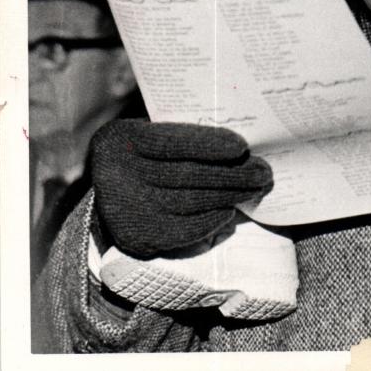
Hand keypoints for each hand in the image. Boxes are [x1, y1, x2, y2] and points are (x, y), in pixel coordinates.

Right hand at [90, 120, 273, 258]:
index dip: (209, 145)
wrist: (107, 190)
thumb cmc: (144, 152)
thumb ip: (182, 132)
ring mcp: (125, 212)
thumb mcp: (151, 130)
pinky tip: (229, 211)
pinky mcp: (137, 240)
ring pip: (188, 204)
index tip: (243, 147)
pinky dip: (210, 221)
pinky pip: (182, 231)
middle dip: (231, 174)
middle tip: (263, 171)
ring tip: (255, 188)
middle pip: (186, 176)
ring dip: (228, 196)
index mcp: (122, 139)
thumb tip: (237, 142)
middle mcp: (117, 177)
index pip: (172, 142)